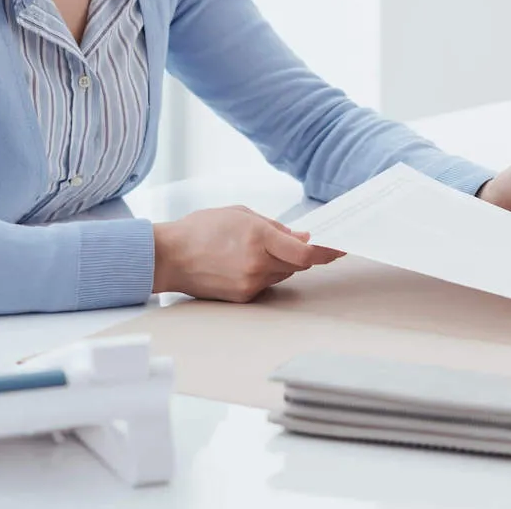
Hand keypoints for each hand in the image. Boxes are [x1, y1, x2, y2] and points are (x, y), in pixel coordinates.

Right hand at [152, 206, 343, 302]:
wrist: (169, 257)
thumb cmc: (201, 229)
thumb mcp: (241, 214)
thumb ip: (275, 227)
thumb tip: (302, 238)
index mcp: (259, 238)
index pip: (306, 251)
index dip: (328, 251)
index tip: (341, 248)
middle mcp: (258, 264)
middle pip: (299, 263)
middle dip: (301, 252)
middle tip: (295, 241)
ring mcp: (251, 284)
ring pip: (283, 274)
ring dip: (281, 262)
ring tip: (254, 248)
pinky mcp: (244, 297)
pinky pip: (267, 284)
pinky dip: (266, 272)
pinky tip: (244, 261)